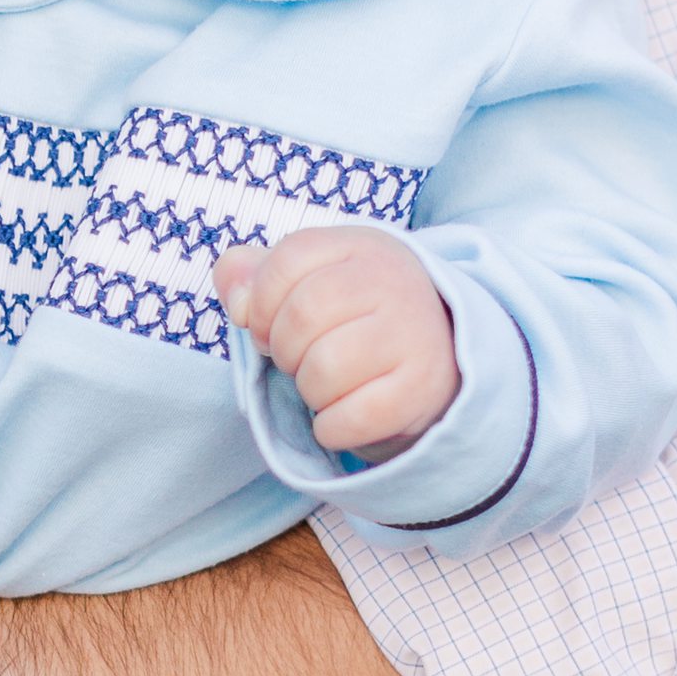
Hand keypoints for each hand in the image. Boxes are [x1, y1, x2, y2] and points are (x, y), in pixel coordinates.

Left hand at [219, 227, 458, 456]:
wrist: (440, 361)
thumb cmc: (356, 320)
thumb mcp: (309, 280)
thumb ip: (254, 275)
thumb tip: (236, 300)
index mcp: (360, 247)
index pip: (287, 259)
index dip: (260, 302)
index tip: (267, 327)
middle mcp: (394, 282)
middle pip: (302, 316)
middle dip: (284, 351)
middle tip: (300, 361)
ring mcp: (414, 335)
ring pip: (323, 370)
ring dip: (310, 391)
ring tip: (328, 385)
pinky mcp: (422, 389)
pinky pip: (350, 418)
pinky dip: (332, 428)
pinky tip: (345, 414)